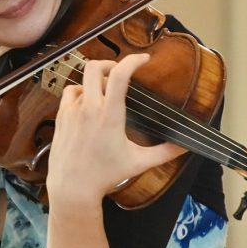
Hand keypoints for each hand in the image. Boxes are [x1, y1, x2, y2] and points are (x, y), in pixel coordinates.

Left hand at [45, 53, 186, 206]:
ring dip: (95, 80)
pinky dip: (80, 92)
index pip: (120, 75)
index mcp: (110, 115)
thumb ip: (164, 152)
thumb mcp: (138, 163)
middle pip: (95, 67)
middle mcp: (89, 108)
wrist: (73, 188)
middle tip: (121, 72)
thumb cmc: (105, 176)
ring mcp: (72, 111)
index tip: (144, 59)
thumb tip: (185, 147)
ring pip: (81, 79)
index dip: (133, 61)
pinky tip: (88, 104)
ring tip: (105, 91)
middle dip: (110, 63)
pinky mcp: (61, 117)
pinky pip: (69, 93)